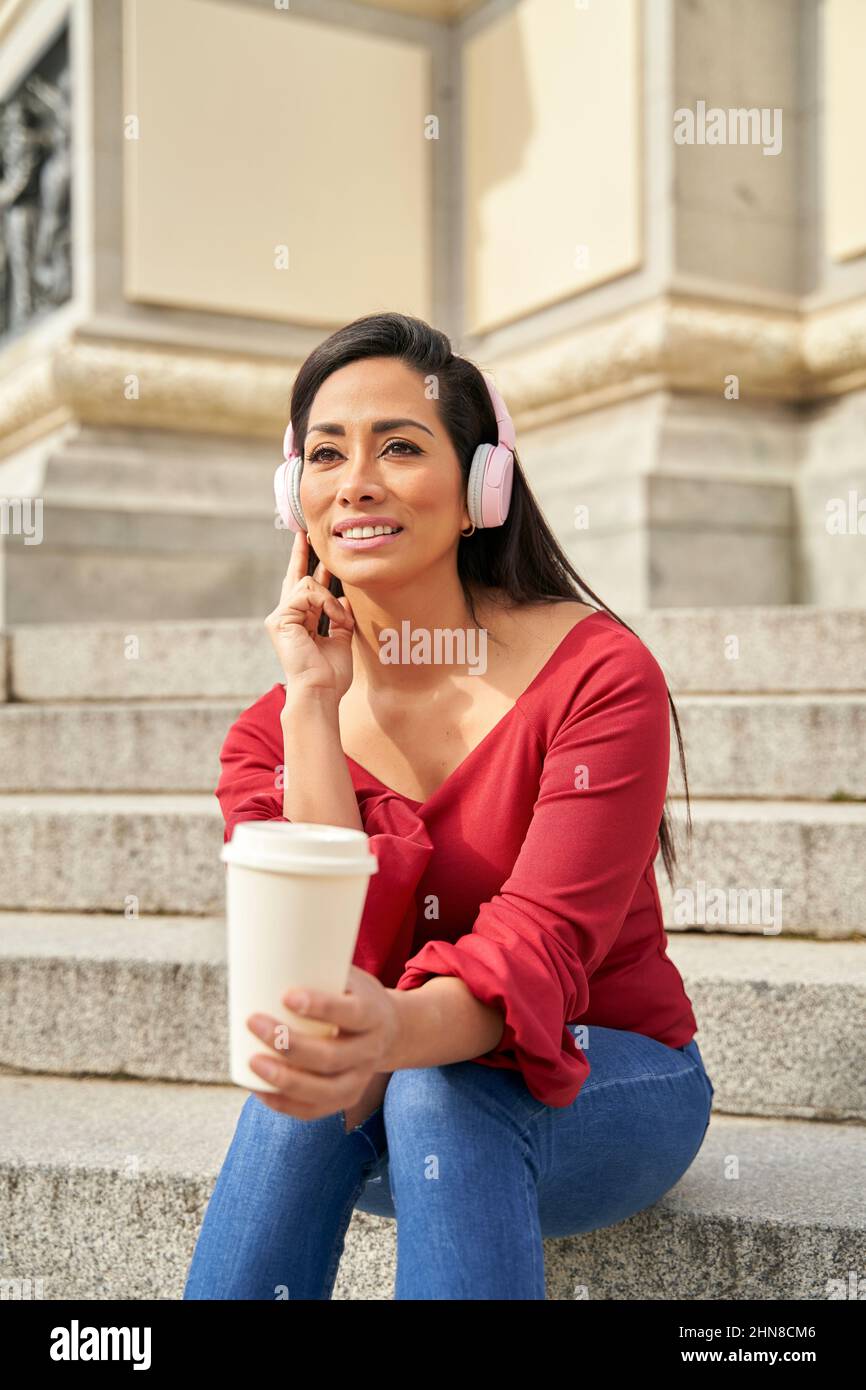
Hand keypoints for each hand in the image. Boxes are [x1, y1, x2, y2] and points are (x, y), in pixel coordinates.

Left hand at [245, 965, 400, 1121]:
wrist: (391, 1030)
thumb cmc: (355, 995)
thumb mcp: (350, 976)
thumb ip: (319, 969)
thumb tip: (267, 948)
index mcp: (373, 1015)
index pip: (350, 1015)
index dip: (320, 1007)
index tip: (287, 996)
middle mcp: (370, 1051)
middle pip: (329, 1057)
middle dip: (287, 1044)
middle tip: (255, 1022)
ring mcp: (359, 1079)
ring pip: (322, 1091)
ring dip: (283, 1079)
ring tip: (253, 1061)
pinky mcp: (346, 1097)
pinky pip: (314, 1111)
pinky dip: (284, 1104)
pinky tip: (259, 1090)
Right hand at [265, 530, 354, 700]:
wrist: (321, 691)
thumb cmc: (330, 675)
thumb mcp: (341, 639)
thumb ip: (340, 617)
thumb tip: (345, 599)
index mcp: (300, 622)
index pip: (304, 588)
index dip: (308, 566)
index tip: (310, 546)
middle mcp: (287, 617)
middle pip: (294, 577)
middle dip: (301, 553)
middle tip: (305, 531)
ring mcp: (280, 617)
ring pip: (307, 583)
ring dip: (330, 600)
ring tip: (341, 620)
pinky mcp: (280, 618)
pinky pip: (307, 593)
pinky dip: (326, 604)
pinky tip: (335, 619)